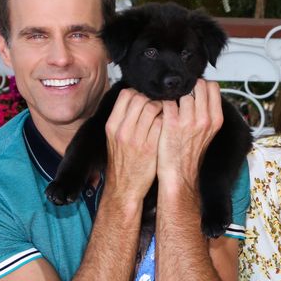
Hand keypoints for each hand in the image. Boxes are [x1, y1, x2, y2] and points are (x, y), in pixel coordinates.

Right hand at [104, 88, 162, 203]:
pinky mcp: (151, 148)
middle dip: (152, 97)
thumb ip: (123, 119)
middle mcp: (123, 130)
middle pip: (140, 98)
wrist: (124, 188)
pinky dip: (167, 120)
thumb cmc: (122, 162)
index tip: (145, 98)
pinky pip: (161, 124)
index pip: (125, 95)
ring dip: (162, 107)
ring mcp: (137, 139)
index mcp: (112, 125)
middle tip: (158, 104)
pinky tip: (168, 124)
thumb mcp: (114, 138)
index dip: (138, 92)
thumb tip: (136, 99)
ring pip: (152, 108)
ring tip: (164, 113)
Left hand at [156, 79, 223, 188]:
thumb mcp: (207, 132)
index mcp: (215, 119)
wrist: (179, 175)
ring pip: (182, 91)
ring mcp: (188, 121)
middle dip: (188, 87)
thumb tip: (200, 91)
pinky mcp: (171, 124)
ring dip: (174, 94)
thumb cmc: (190, 153)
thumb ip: (207, 112)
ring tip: (169, 104)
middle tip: (180, 96)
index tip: (193, 91)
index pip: (212, 86)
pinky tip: (159, 109)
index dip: (201, 85)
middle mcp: (205, 118)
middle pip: (198, 85)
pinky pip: (166, 101)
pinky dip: (161, 102)